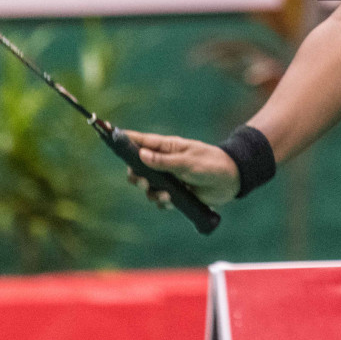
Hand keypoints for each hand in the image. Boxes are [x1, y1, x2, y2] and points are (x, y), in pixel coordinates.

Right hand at [120, 130, 240, 208]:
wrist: (231, 180)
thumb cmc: (211, 163)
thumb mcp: (188, 162)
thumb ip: (164, 161)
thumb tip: (140, 155)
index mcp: (167, 147)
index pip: (141, 142)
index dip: (124, 140)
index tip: (109, 137)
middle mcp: (164, 162)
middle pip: (138, 168)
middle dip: (136, 176)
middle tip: (142, 181)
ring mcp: (169, 178)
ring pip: (148, 187)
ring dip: (152, 192)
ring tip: (166, 195)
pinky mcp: (175, 193)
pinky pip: (160, 200)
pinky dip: (163, 202)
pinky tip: (172, 201)